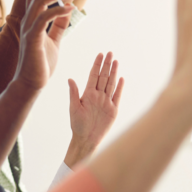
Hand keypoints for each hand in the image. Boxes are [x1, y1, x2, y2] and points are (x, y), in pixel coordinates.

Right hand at [14, 0, 86, 90]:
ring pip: (40, 2)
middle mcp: (28, 22)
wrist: (31, 84)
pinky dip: (58, 11)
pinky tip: (70, 9)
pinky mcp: (32, 39)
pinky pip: (43, 19)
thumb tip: (68, 11)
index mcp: (32, 21)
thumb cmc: (41, 64)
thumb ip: (59, 25)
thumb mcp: (54, 41)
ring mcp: (28, 29)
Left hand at [65, 52, 123, 166]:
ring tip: (115, 61)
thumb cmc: (77, 125)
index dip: (96, 65)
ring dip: (113, 72)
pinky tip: (121, 78)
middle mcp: (98, 96)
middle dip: (106, 65)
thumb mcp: (74, 108)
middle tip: (110, 52)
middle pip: (103, 77)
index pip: (93, 76)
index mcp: (88, 94)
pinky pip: (117, 96)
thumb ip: (74, 93)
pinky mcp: (113, 110)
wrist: (86, 139)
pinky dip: (119, 87)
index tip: (99, 54)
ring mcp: (106, 102)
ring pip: (111, 83)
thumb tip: (70, 79)